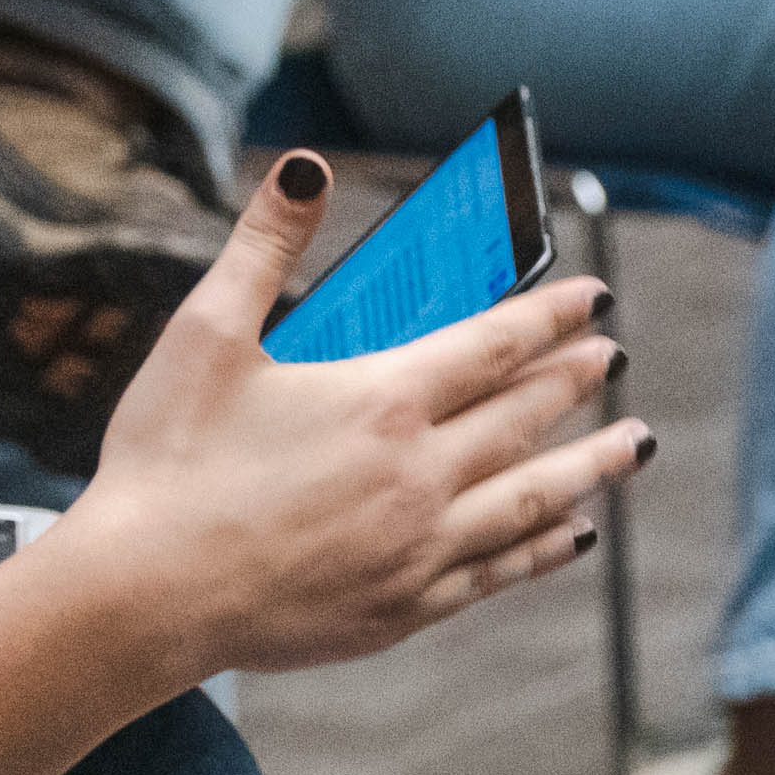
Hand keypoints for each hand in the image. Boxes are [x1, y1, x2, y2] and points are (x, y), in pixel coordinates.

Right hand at [68, 152, 641, 676]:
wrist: (142, 596)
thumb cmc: (165, 463)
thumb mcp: (206, 334)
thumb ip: (265, 244)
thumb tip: (306, 165)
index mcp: (380, 399)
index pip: (495, 344)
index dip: (551, 314)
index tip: (593, 296)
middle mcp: (417, 474)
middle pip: (523, 416)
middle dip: (574, 379)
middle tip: (611, 356)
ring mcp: (418, 547)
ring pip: (533, 498)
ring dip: (589, 465)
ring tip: (632, 442)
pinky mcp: (404, 608)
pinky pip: (498, 571)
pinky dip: (544, 547)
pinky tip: (570, 533)